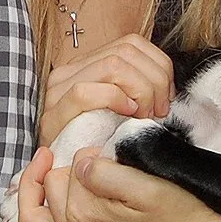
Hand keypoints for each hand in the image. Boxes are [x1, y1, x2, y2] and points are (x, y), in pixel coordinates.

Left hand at [12, 143, 220, 221]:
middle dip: (65, 170)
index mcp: (84, 221)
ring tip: (69, 171)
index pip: (63, 171)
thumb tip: (80, 162)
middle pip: (49, 189)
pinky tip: (62, 198)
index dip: (84, 154)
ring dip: (48, 190)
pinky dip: (47, 214)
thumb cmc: (181, 217)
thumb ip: (104, 173)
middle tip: (91, 159)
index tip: (105, 151)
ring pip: (38, 215)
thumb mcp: (147, 187)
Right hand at [40, 35, 174, 144]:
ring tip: (145, 116)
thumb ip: (137, 87)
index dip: (158, 65)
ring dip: (140, 91)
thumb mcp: (123, 109)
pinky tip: (127, 114)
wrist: (66, 178)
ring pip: (111, 66)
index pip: (131, 43)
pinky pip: (85, 93)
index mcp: (87, 64)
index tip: (168, 95)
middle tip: (160, 111)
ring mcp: (57, 91)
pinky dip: (114, 100)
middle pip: (124, 52)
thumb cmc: (101, 145)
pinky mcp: (52, 115)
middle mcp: (69, 70)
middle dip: (154, 80)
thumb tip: (167, 84)